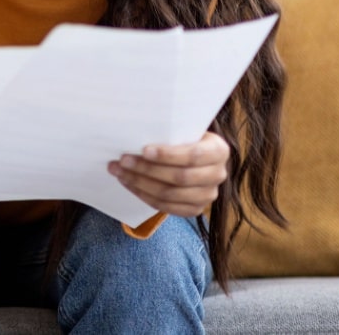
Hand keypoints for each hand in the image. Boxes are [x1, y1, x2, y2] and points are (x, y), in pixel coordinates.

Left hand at [110, 131, 229, 218]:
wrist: (194, 157)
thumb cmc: (185, 138)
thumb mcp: (185, 129)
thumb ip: (171, 130)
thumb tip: (138, 128)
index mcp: (219, 150)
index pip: (193, 156)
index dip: (168, 155)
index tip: (144, 150)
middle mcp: (218, 175)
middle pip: (180, 178)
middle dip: (147, 169)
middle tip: (123, 160)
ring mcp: (208, 195)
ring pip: (169, 194)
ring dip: (140, 183)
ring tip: (119, 171)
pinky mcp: (195, 209)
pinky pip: (165, 207)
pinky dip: (143, 195)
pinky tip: (129, 183)